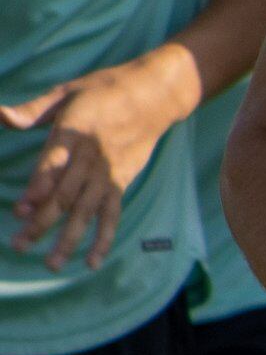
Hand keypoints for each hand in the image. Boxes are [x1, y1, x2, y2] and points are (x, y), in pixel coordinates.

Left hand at [5, 61, 185, 268]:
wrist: (154, 96)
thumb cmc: (103, 90)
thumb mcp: (66, 92)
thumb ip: (32, 110)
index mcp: (76, 131)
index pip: (55, 165)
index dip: (38, 189)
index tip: (20, 210)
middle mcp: (94, 156)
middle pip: (67, 195)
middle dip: (43, 223)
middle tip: (20, 245)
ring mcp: (110, 173)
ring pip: (88, 211)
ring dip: (70, 239)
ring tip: (52, 264)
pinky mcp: (122, 182)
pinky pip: (113, 215)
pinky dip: (104, 239)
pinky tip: (92, 261)